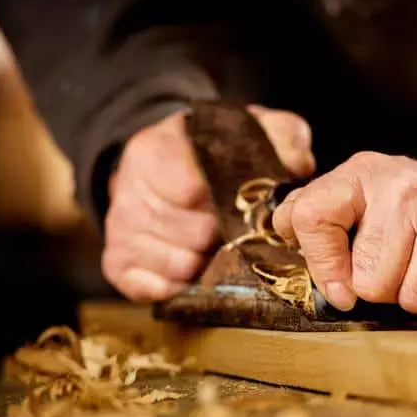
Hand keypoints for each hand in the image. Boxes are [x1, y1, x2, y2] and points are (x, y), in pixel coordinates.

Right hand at [102, 104, 314, 300]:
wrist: (162, 165)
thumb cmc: (213, 152)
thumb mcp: (249, 127)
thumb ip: (280, 136)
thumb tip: (298, 166)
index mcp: (155, 151)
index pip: (189, 189)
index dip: (226, 203)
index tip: (246, 206)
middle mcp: (129, 191)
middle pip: (191, 233)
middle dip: (226, 236)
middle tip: (242, 230)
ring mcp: (121, 230)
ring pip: (178, 264)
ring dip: (209, 262)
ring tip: (220, 246)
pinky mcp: (118, 264)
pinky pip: (154, 289)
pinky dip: (182, 286)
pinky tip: (199, 268)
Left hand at [272, 119, 416, 312]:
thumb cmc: (414, 207)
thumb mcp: (361, 193)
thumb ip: (314, 211)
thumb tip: (280, 229)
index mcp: (363, 174)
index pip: (311, 218)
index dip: (321, 266)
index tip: (340, 290)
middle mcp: (404, 187)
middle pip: (371, 283)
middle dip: (386, 290)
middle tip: (403, 269)